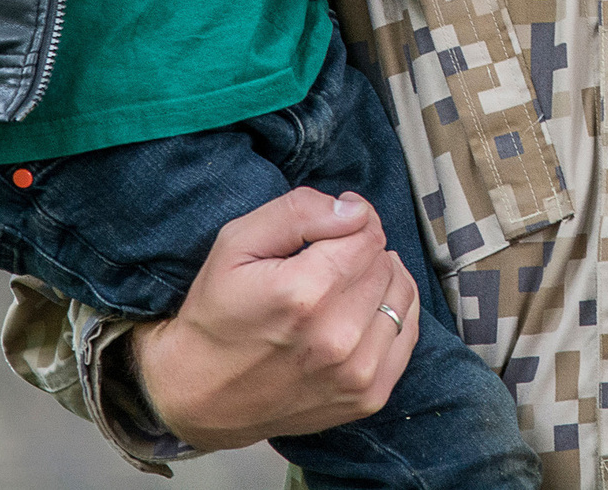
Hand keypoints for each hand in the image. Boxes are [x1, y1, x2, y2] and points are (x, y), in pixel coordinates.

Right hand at [131, 189, 421, 449]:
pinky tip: (361, 313)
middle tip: (325, 263)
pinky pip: (407, 334)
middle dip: (360, 252)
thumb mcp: (236, 244)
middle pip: (384, 262)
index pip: (367, 232)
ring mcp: (358, 372)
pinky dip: (391, 315)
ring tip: (343, 287)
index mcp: (305, 292)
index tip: (329, 230)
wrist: (200, 396)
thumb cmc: (216, 316)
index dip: (350, 222)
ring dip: (379, 282)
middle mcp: (338, 336)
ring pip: (401, 294)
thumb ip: (298, 212)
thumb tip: (353, 210)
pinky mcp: (369, 396)